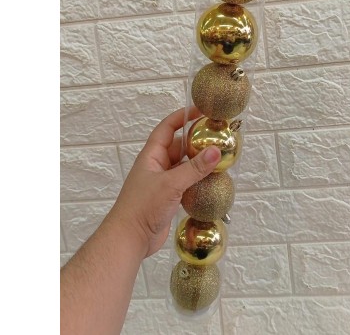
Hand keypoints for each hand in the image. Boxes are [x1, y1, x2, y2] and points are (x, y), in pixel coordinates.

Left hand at [108, 107, 221, 258]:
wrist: (129, 239)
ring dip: (199, 164)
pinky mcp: (168, 198)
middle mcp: (157, 166)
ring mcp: (163, 183)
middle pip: (179, 147)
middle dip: (197, 142)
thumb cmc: (143, 206)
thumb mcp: (171, 184)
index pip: (167, 128)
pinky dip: (198, 181)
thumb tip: (216, 151)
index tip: (201, 110)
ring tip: (220, 160)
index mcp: (152, 155)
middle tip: (217, 138)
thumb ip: (195, 168)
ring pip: (184, 166)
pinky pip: (186, 183)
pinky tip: (212, 182)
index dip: (182, 116)